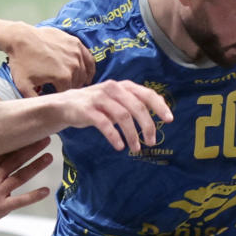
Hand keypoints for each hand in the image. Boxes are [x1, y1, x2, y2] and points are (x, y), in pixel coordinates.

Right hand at [0, 138, 53, 232]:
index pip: (4, 149)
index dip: (18, 140)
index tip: (28, 130)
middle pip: (16, 158)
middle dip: (32, 147)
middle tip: (45, 137)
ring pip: (21, 175)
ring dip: (36, 166)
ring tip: (48, 156)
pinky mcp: (1, 207)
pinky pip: (21, 200)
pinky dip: (34, 196)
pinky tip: (45, 191)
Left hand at [6, 23, 94, 94]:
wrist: (20, 38)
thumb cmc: (21, 62)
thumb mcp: (24, 86)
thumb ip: (35, 101)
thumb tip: (43, 112)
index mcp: (63, 77)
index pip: (69, 94)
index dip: (63, 97)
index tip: (57, 98)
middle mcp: (73, 65)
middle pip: (79, 83)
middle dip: (72, 88)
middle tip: (64, 90)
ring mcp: (76, 53)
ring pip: (85, 72)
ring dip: (81, 79)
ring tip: (76, 84)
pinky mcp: (76, 43)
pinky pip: (89, 59)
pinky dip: (89, 67)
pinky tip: (87, 73)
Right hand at [56, 80, 172, 152]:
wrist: (66, 105)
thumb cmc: (97, 104)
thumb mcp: (117, 100)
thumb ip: (136, 101)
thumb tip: (160, 105)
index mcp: (123, 86)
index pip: (147, 94)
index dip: (160, 106)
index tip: (169, 120)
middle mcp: (113, 88)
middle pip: (137, 107)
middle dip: (147, 126)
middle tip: (151, 142)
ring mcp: (99, 98)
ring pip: (123, 116)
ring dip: (132, 134)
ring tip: (136, 148)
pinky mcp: (87, 110)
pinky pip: (105, 124)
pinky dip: (114, 136)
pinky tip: (119, 146)